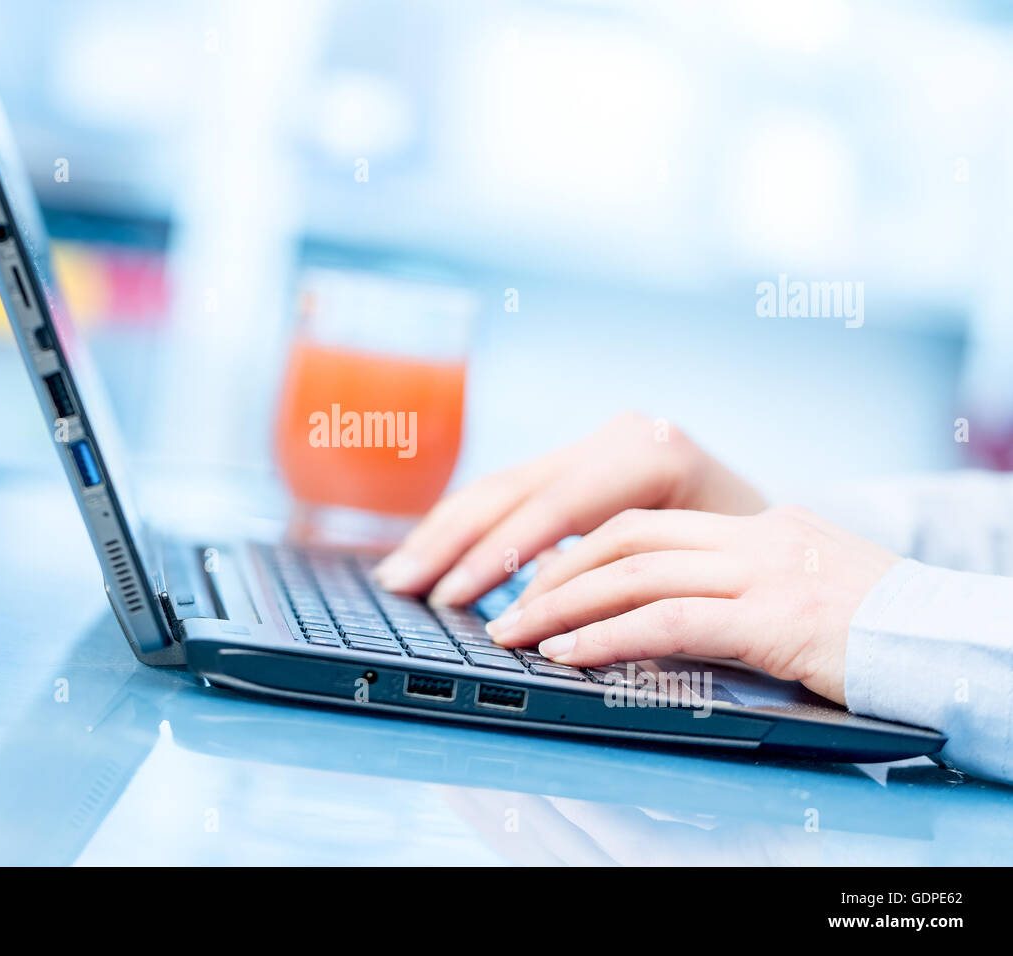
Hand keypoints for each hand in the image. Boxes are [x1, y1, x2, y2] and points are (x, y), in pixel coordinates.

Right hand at [372, 411, 766, 605]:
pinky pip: (514, 493)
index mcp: (654, 453)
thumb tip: (546, 622)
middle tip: (403, 588)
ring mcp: (600, 444)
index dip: (496, 557)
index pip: (556, 506)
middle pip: (515, 490)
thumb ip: (628, 591)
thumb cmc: (760, 571)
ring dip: (445, 534)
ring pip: (503, 487)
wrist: (793, 545)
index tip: (455, 602)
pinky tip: (431, 553)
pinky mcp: (585, 463)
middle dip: (452, 543)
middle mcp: (621, 436)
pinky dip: (468, 526)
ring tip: (398, 577)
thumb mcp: (706, 575)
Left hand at [485, 505, 900, 703]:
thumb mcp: (801, 595)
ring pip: (635, 574)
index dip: (579, 548)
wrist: (960, 646)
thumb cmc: (880, 634)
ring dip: (563, 605)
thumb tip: (654, 614)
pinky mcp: (776, 619)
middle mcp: (758, 536)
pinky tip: (569, 654)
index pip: (646, 523)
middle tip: (503, 604)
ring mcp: (768, 572)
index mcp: (761, 526)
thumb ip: (735, 591)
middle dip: (554, 571)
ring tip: (515, 633)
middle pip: (627, 537)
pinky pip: (669, 621)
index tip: (532, 577)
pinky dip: (607, 637)